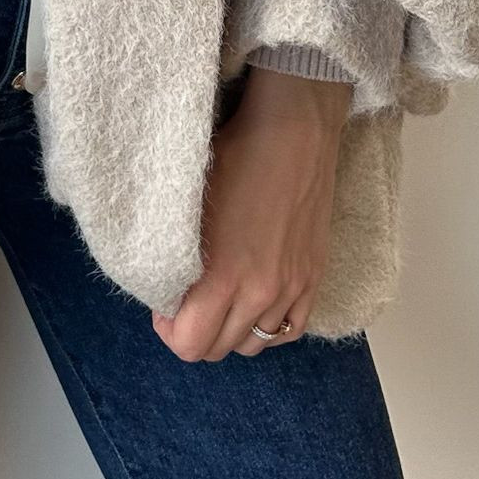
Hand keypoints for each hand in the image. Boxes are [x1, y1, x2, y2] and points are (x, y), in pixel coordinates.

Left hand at [152, 66, 351, 361]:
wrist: (293, 129)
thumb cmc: (235, 154)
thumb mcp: (190, 201)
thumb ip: (177, 254)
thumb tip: (167, 288)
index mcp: (224, 275)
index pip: (189, 344)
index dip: (169, 329)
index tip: (164, 304)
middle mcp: (260, 292)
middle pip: (218, 349)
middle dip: (195, 331)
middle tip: (187, 300)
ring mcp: (291, 289)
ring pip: (253, 344)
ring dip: (230, 330)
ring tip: (219, 299)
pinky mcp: (313, 278)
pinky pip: (290, 331)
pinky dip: (268, 328)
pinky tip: (254, 305)